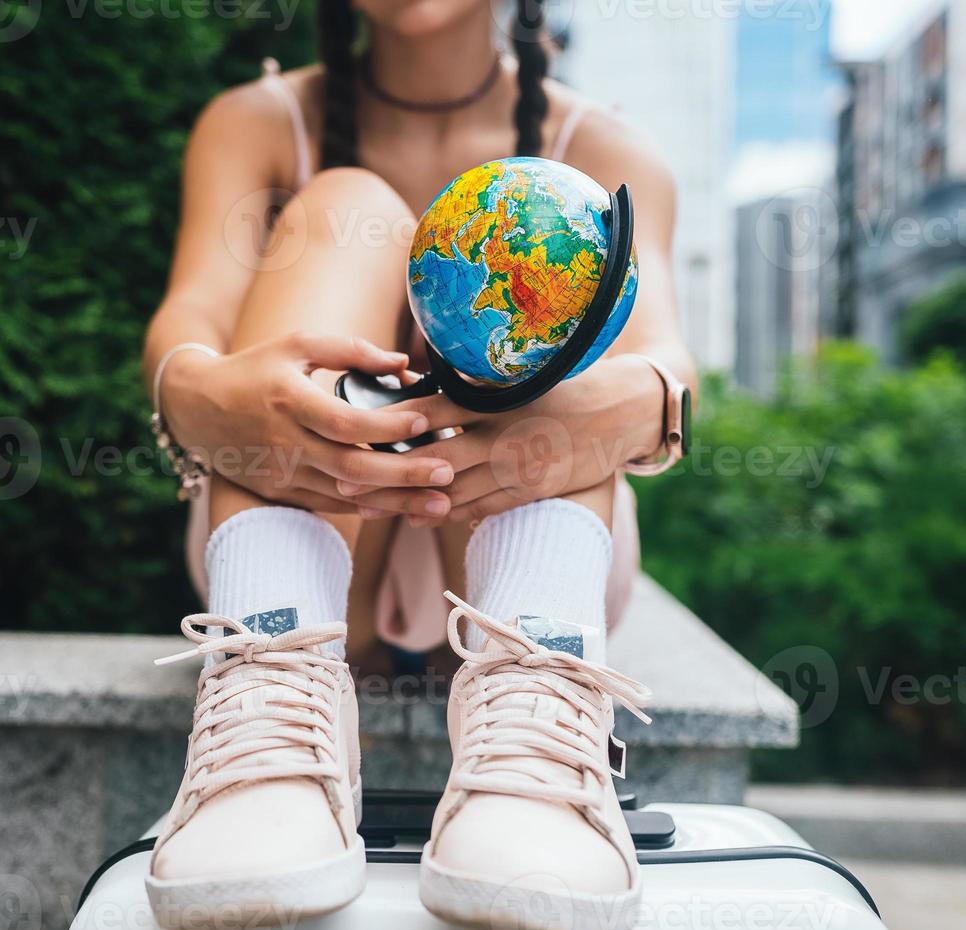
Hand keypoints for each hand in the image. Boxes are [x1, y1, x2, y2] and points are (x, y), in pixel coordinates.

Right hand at [158, 333, 456, 514]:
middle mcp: (285, 443)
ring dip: (395, 501)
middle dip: (403, 474)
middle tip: (447, 473)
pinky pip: (329, 505)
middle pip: (351, 467)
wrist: (195, 408)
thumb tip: (401, 362)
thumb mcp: (294, 345)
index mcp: (289, 400)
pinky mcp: (279, 492)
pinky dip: (365, 509)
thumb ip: (348, 349)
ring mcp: (281, 473)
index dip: (385, 425)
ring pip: (345, 495)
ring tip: (439, 505)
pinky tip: (399, 509)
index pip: (343, 421)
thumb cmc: (252, 369)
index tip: (423, 421)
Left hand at [337, 354, 663, 524]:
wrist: (622, 412)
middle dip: (386, 474)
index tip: (354, 428)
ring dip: (409, 502)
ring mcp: (517, 467)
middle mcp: (501, 434)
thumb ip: (475, 385)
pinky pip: (484, 508)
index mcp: (494, 399)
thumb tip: (423, 381)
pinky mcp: (532, 490)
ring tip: (370, 507)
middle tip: (344, 480)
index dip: (393, 422)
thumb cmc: (564, 387)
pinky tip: (421, 516)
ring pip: (452, 491)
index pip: (434, 409)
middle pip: (433, 459)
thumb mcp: (519, 376)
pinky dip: (451, 513)